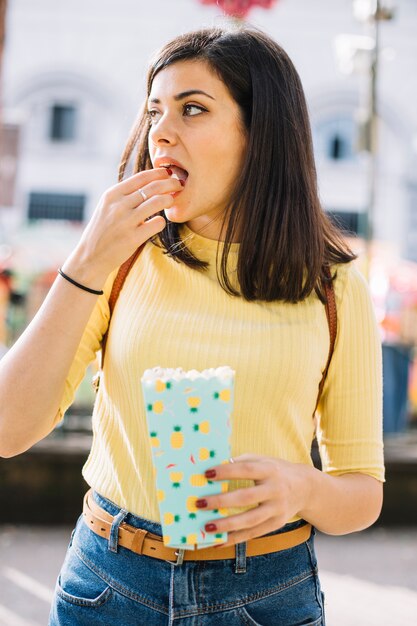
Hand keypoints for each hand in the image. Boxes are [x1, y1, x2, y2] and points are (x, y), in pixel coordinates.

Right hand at [63, 168, 181, 286]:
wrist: (90, 256)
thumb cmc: (102, 230)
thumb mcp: (107, 207)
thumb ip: (124, 195)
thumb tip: (149, 182)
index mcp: (112, 195)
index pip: (141, 177)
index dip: (158, 173)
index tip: (168, 173)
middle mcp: (119, 206)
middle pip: (153, 187)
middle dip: (170, 183)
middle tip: (179, 185)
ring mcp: (126, 222)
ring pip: (158, 202)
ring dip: (169, 200)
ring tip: (172, 201)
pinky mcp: (133, 238)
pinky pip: (157, 223)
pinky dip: (161, 221)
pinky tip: (158, 222)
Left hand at [197, 454, 309, 546]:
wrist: (305, 488)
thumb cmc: (275, 471)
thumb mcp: (263, 460)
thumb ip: (241, 462)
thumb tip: (213, 469)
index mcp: (270, 469)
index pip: (246, 470)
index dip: (227, 472)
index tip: (206, 474)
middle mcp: (275, 490)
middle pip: (246, 497)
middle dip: (221, 501)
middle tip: (199, 503)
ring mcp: (277, 509)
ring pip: (250, 520)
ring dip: (227, 525)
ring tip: (206, 527)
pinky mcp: (277, 524)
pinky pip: (253, 533)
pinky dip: (235, 539)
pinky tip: (218, 541)